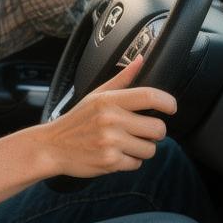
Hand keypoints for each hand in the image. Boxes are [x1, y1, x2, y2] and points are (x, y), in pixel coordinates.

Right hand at [41, 54, 175, 177]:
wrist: (52, 147)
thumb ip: (122, 79)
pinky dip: (129, 161)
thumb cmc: (77, 121)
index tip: (171, 107)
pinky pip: (137, 164)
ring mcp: (110, 142)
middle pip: (158, 128)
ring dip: (142, 149)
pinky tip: (115, 154)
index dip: (168, 102)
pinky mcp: (110, 162)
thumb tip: (140, 59)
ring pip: (150, 149)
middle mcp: (111, 120)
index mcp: (108, 101)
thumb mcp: (95, 95)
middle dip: (154, 132)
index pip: (149, 96)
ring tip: (125, 144)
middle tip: (141, 131)